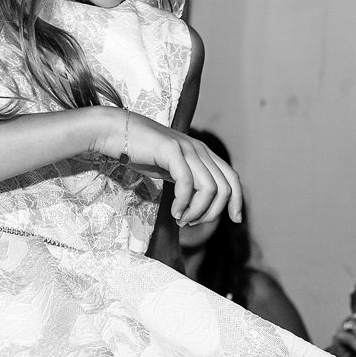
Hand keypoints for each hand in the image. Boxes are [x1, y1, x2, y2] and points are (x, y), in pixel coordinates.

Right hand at [94, 109, 243, 226]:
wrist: (117, 132)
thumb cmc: (142, 153)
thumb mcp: (172, 170)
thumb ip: (189, 182)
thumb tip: (201, 206)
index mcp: (204, 153)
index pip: (232, 178)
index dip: (238, 200)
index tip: (235, 220)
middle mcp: (200, 149)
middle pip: (224, 188)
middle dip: (211, 213)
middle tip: (190, 223)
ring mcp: (187, 149)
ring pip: (208, 189)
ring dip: (196, 211)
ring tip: (181, 220)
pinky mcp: (171, 151)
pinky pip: (187, 183)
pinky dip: (183, 203)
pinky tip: (173, 212)